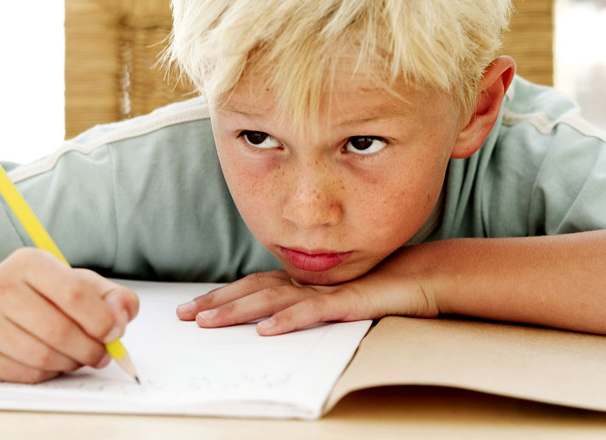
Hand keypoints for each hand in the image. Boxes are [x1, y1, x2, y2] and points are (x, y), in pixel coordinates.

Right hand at [0, 248, 138, 382]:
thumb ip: (111, 296)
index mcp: (29, 262)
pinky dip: (50, 374)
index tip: (115, 332)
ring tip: (80, 357)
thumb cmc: (41, 291)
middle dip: (90, 348)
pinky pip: (25, 374)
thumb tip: (122, 316)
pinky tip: (56, 363)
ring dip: (72, 363)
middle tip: (103, 354)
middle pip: (58, 330)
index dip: (101, 319)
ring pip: (42, 357)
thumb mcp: (79, 281)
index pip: (73, 293)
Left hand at [176, 246, 439, 334]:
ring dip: (239, 311)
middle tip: (185, 315)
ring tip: (209, 322)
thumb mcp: (334, 299)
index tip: (194, 308)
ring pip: (273, 300)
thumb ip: (307, 305)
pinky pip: (313, 311)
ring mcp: (324, 289)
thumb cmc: (379, 288)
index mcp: (301, 281)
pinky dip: (288, 320)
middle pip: (252, 291)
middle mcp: (306, 281)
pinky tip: (267, 330)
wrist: (421, 276)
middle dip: (217, 303)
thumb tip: (273, 321)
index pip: (252, 288)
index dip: (222, 296)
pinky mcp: (347, 300)